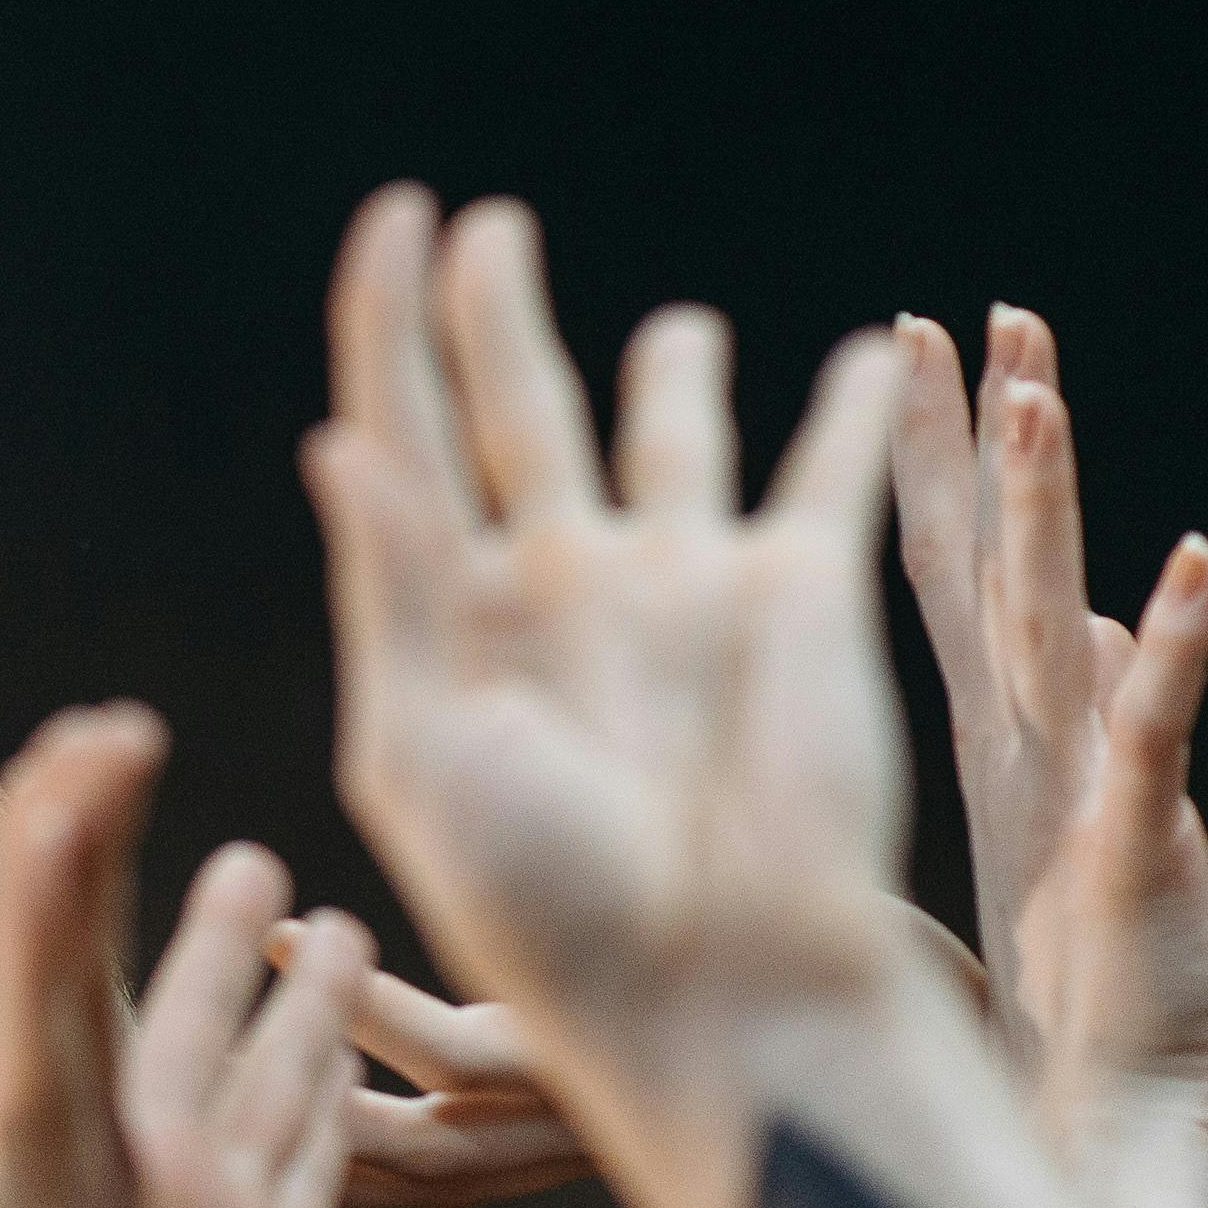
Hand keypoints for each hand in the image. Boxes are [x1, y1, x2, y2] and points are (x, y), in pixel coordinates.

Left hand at [306, 188, 923, 1207]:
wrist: (714, 990)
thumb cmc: (549, 903)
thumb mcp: (422, 752)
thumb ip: (392, 589)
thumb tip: (337, 441)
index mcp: (450, 624)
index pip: (401, 436)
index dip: (388, 323)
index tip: (393, 216)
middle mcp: (562, 594)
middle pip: (513, 412)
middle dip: (496, 318)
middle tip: (484, 225)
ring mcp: (683, 590)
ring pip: (672, 443)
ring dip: (674, 379)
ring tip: (678, 325)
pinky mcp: (801, 596)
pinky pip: (832, 473)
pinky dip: (851, 414)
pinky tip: (870, 355)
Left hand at [893, 308, 1207, 1207]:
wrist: (1084, 1160)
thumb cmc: (995, 1055)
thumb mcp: (905, 897)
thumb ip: (865, 811)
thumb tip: (777, 752)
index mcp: (975, 752)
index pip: (932, 572)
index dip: (922, 462)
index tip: (904, 345)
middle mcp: (1035, 747)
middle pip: (1001, 561)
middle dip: (993, 440)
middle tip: (984, 318)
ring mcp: (1090, 790)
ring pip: (1062, 616)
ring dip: (1054, 504)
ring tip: (1038, 392)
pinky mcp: (1142, 855)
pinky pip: (1152, 738)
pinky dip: (1168, 655)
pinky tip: (1182, 571)